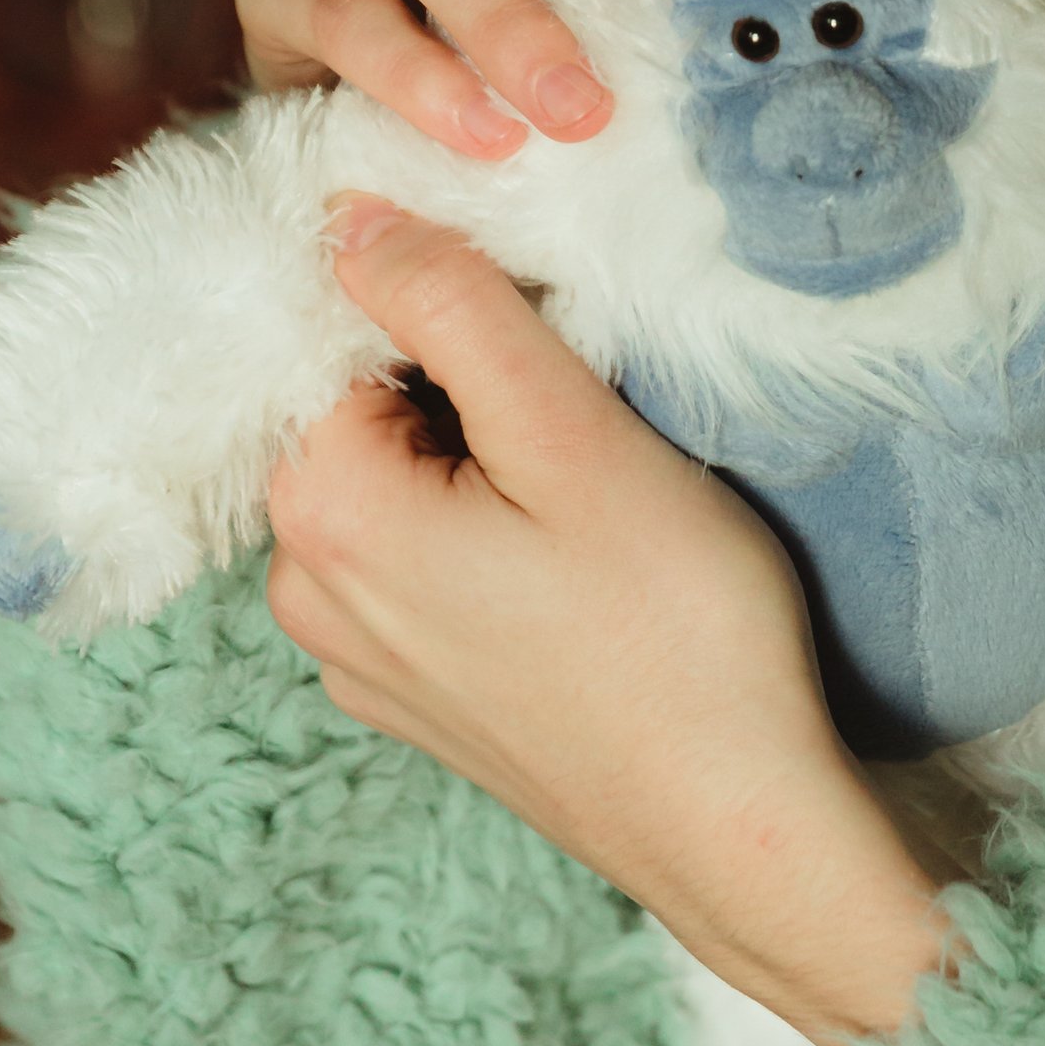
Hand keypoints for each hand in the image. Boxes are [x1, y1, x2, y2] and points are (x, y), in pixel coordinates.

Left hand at [263, 202, 962, 1045]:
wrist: (739, 828)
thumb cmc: (675, 631)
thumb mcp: (572, 436)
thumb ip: (454, 309)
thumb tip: (351, 217)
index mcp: (324, 512)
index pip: (341, 331)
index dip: (449, 304)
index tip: (550, 341)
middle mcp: (305, 590)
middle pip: (363, 407)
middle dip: (462, 382)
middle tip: (588, 423)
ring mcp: (355, 656)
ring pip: (397, 483)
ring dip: (478, 458)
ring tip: (591, 502)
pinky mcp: (412, 695)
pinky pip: (420, 564)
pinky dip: (483, 535)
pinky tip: (577, 569)